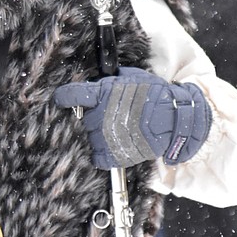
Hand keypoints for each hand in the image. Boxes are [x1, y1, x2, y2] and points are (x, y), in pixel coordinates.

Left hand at [53, 66, 211, 168]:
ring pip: (90, 139)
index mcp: (103, 94)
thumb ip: (111, 80)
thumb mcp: (131, 77)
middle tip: (109, 115)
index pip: (72, 95)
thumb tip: (96, 80)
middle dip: (93, 117)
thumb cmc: (156, 94)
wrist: (176, 118)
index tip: (60, 99)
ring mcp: (109, 137)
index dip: (63, 97)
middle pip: (84, 120)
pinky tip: (111, 147)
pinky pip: (98, 159)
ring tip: (117, 130)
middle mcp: (102, 116)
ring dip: (99, 135)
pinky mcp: (118, 155)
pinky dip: (102, 155)